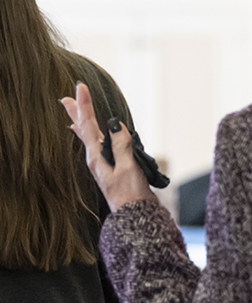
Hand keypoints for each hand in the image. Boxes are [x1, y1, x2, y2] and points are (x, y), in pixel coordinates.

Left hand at [61, 83, 155, 210]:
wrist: (134, 215)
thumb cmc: (131, 194)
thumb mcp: (128, 167)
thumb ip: (121, 145)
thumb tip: (115, 124)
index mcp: (96, 157)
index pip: (88, 125)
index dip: (85, 105)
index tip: (80, 87)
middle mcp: (95, 159)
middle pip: (82, 130)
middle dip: (75, 112)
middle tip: (65, 97)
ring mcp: (102, 164)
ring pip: (88, 137)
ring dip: (81, 122)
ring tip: (74, 113)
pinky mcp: (110, 168)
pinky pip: (97, 146)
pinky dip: (92, 137)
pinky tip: (94, 138)